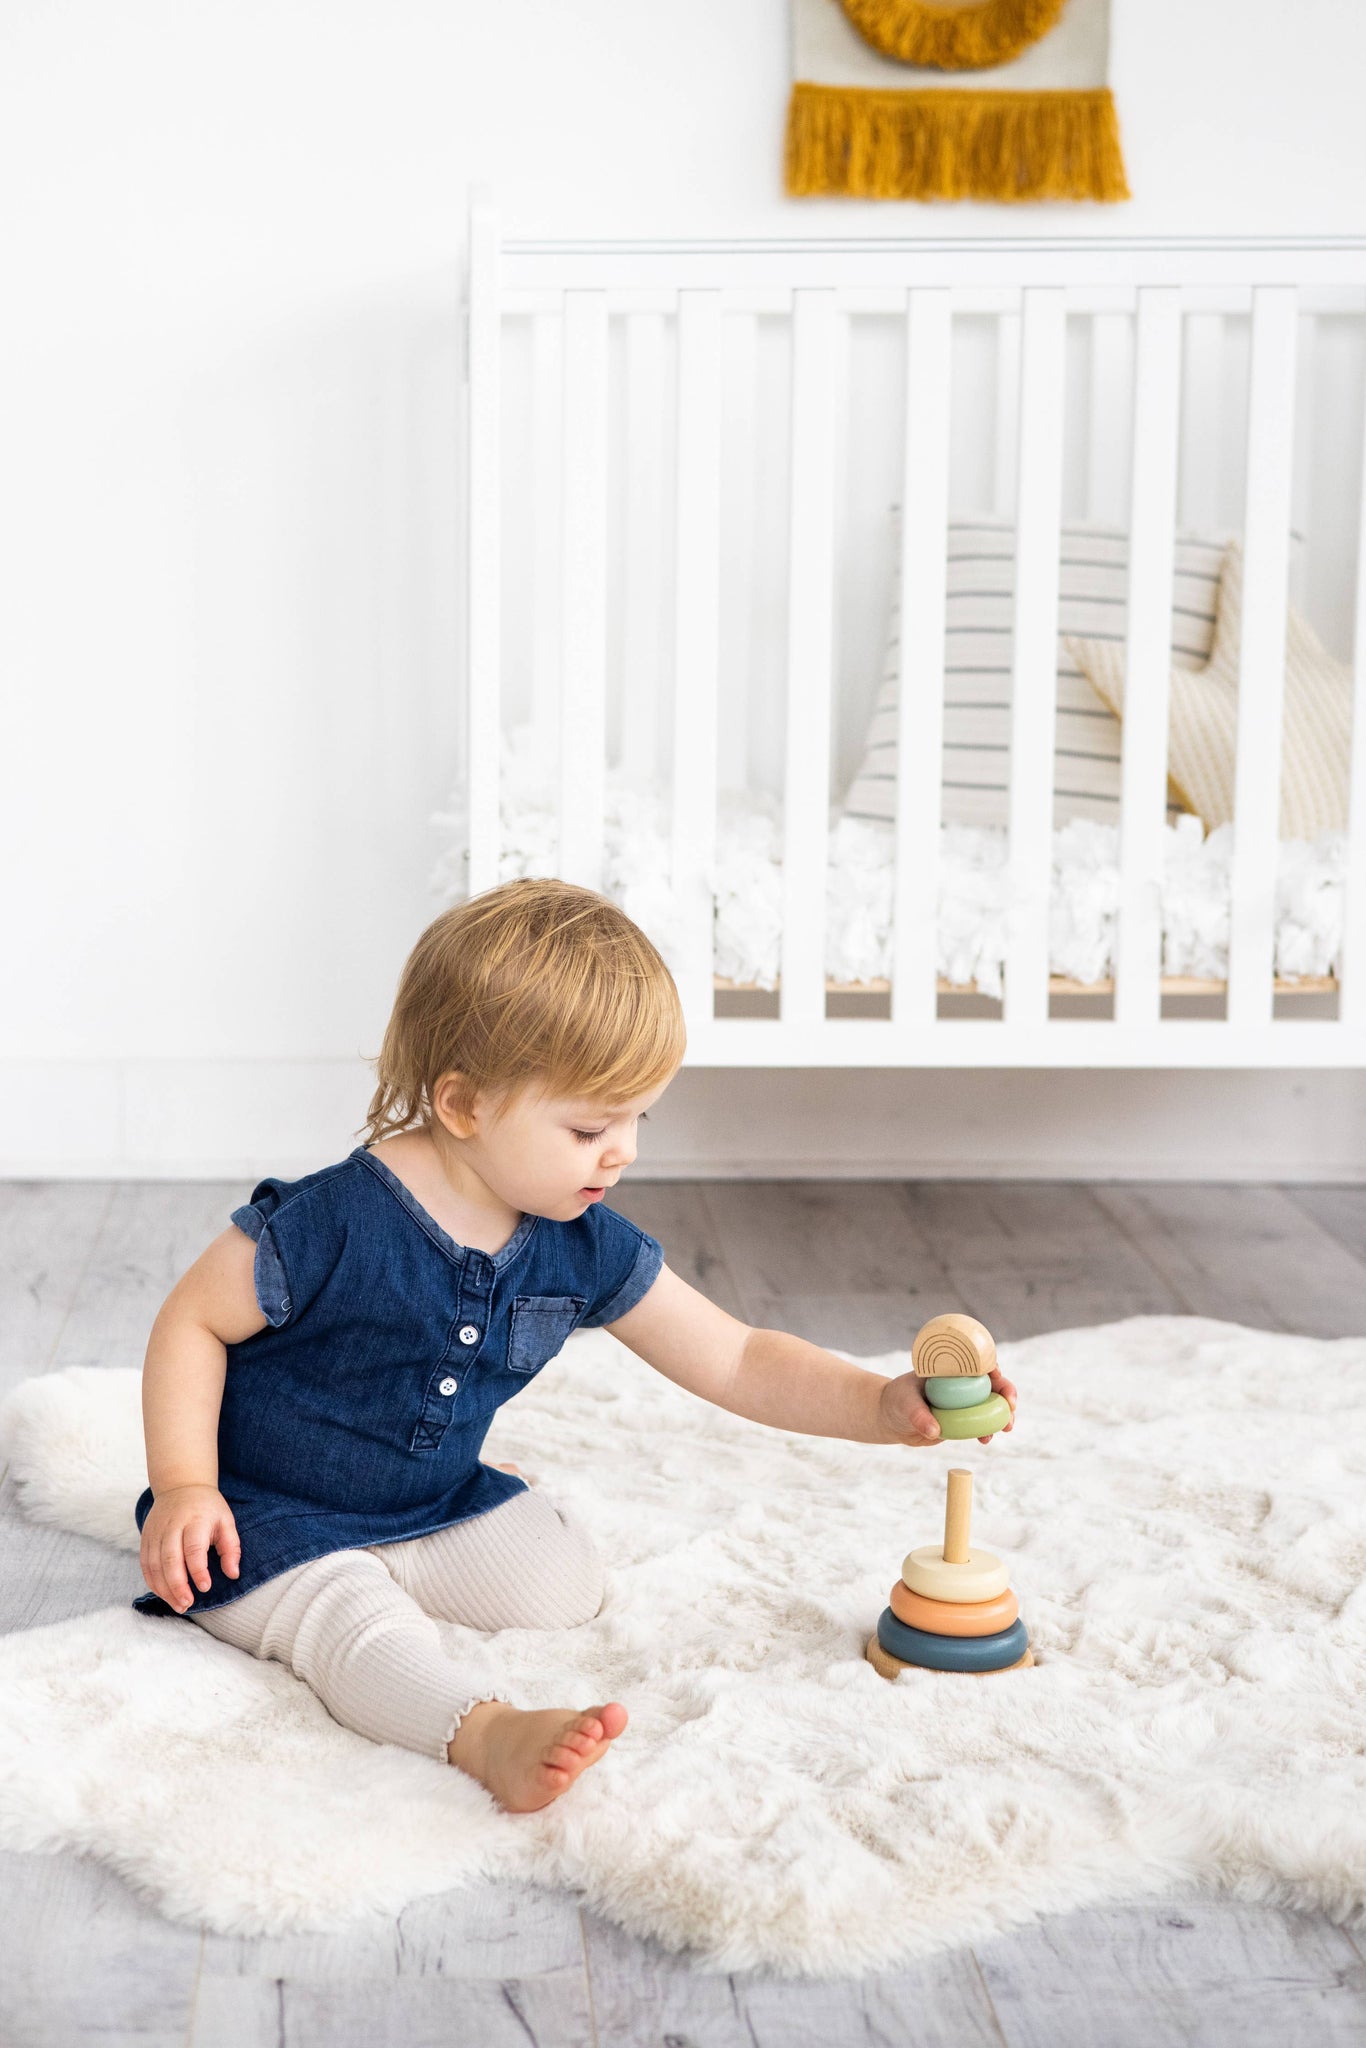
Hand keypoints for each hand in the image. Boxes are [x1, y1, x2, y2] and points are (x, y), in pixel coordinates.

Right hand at [139, 1484, 240, 1612]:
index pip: (193, 1548)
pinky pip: (145, 1564)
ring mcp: (156, 1532)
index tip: (205, 1587)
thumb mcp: (226, 1521)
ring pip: (154, 1564)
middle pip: (170, 1558)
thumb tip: (233, 1574)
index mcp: (195, 1520)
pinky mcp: (146, 1538)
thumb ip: (231, 1548)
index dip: (198, 1570)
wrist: (180, 1486)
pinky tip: (164, 1594)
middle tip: (187, 1604)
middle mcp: (172, 1526)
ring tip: (178, 1605)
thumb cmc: (208, 1508)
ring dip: (164, 1588)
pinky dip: (153, 1582)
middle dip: (177, 1585)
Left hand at [878, 1366, 1018, 1446]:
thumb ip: (918, 1415)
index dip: (991, 1365)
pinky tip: (986, 1440)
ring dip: (1003, 1414)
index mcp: (949, 1368)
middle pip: (991, 1383)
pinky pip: (980, 1424)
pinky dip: (987, 1430)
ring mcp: (963, 1402)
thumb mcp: (904, 1404)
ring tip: (1007, 1427)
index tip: (996, 1375)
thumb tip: (934, 1431)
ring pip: (991, 1405)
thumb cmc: (897, 1401)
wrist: (891, 1419)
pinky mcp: (962, 1420)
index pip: (975, 1361)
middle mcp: (960, 1383)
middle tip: (1011, 1406)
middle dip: (1006, 1392)